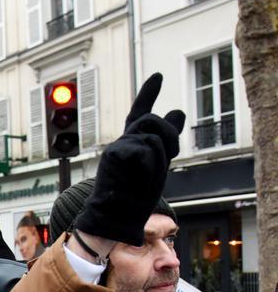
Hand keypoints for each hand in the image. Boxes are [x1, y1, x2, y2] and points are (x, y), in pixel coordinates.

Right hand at [74, 73, 185, 246]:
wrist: (116, 216)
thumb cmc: (135, 196)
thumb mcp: (158, 163)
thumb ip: (165, 139)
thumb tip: (179, 110)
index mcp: (133, 143)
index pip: (141, 113)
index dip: (149, 93)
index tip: (158, 75)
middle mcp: (124, 141)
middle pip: (153, 120)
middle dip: (169, 136)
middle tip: (170, 155)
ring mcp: (117, 147)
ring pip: (152, 136)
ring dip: (160, 157)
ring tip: (149, 176)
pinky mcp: (113, 155)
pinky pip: (143, 150)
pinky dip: (148, 166)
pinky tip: (139, 178)